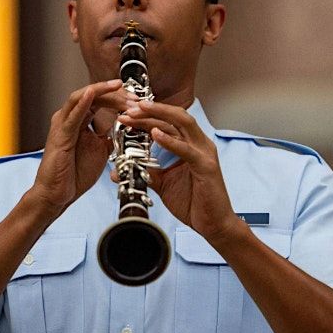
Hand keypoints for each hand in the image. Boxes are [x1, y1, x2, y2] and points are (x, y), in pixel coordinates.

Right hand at [30, 80, 131, 215]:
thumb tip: (124, 128)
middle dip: (115, 93)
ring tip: (118, 86)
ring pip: (82, 97)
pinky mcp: (60, 135)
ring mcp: (63, 124)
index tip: (137, 101)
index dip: (119, 97)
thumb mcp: (100, 151)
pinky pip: (72, 115)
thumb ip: (109, 137)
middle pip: (93, 95)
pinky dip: (83, 102)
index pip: (100, 100)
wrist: (58, 194)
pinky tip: (93, 93)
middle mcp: (69, 118)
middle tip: (133, 96)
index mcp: (79, 121)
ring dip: (102, 91)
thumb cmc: (74, 174)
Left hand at [116, 100, 241, 242]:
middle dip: (151, 110)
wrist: (212, 224)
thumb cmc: (193, 202)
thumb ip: (146, 173)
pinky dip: (170, 140)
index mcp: (190, 145)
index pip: (168, 122)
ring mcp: (204, 153)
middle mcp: (199, 144)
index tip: (126, 114)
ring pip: (182, 124)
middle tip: (129, 108)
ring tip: (140, 111)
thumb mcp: (163, 184)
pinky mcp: (206, 167)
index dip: (147, 115)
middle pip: (175, 116)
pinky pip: (186, 150)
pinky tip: (155, 134)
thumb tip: (120, 171)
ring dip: (159, 116)